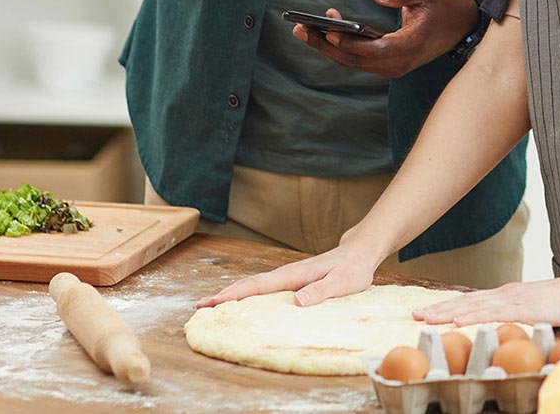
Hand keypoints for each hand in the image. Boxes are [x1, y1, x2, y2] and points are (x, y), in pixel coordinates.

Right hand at [195, 243, 377, 308]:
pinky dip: (248, 294)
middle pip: (250, 284)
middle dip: (224, 295)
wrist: (360, 252)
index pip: (258, 286)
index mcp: (294, 275)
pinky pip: (265, 288)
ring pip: (255, 286)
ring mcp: (289, 276)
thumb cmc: (353, 269)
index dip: (234, 295)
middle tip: (199, 307)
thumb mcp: (342, 283)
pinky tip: (243, 303)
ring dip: (234, 295)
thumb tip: (297, 302)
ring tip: (213, 305)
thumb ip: (321, 291)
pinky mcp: (293, 280)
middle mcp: (287, 274)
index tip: (211, 302)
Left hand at [293, 0, 477, 78]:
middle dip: (326, 45)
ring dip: (329, 47)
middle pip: (355, 59)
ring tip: (303, 30)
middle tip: (299, 29)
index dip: (349, 41)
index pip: (373, 49)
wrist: (459, 26)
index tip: (328, 29)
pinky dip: (341, 47)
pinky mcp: (388, 63)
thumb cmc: (441, 5)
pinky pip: (359, 59)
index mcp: (408, 46)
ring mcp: (392, 66)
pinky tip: (326, 31)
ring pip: (354, 61)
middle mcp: (398, 63)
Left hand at [412, 268, 559, 327]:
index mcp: (509, 295)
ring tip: (427, 318)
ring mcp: (515, 299)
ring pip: (474, 305)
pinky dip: (474, 315)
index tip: (428, 312)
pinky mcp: (525, 307)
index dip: (449, 306)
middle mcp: (507, 293)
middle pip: (466, 301)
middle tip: (414, 315)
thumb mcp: (538, 309)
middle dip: (440, 308)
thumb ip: (521, 315)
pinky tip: (460, 319)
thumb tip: (507, 326)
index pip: (472, 300)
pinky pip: (494, 313)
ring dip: (448, 312)